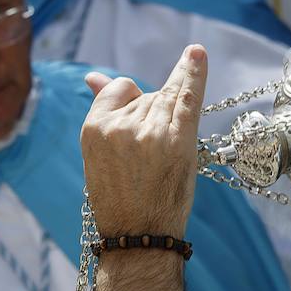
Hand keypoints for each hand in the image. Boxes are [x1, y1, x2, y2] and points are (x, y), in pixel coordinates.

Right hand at [81, 46, 206, 238]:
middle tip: (147, 161)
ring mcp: (151, 131)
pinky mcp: (178, 140)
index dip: (132, 105)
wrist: (138, 237)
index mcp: (93, 128)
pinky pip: (188, 96)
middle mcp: (120, 125)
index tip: (136, 134)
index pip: (120, 89)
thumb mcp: (99, 155)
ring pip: (166, 98)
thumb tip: (93, 76)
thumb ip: (102, 112)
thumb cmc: (119, 198)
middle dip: (152, 117)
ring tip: (160, 157)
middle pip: (146, 94)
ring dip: (170, 119)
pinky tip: (197, 53)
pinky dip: (195, 73)